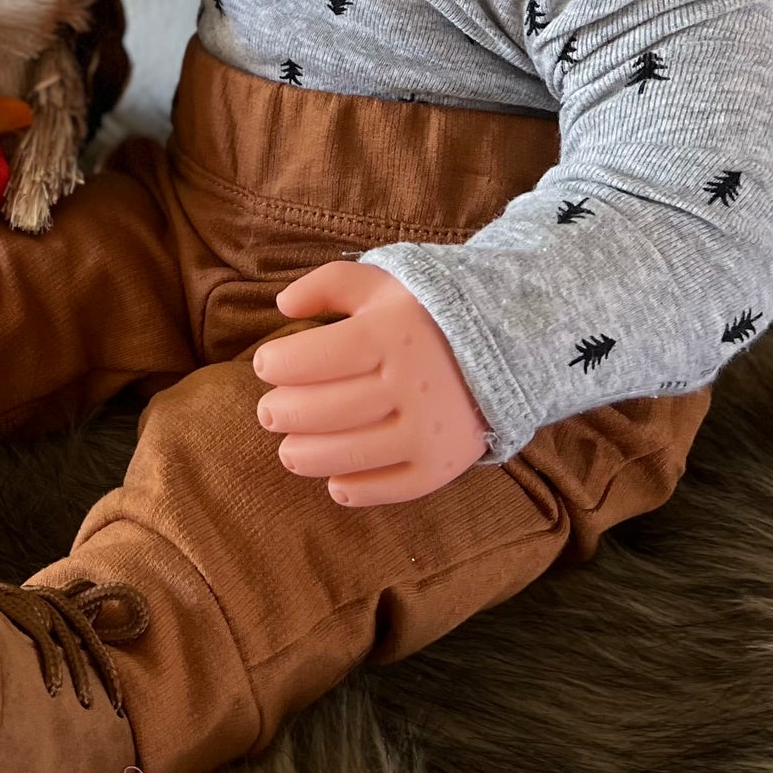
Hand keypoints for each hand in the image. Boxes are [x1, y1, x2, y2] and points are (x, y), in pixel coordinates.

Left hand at [252, 259, 488, 505]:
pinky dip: (356, 490)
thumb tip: (282, 305)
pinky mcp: (444, 464)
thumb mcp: (381, 282)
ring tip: (289, 450)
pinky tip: (334, 482)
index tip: (264, 366)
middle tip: (269, 412)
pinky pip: (392, 488)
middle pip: (328, 410)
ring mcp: (430, 428)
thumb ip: (327, 284)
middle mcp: (413, 383)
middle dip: (285, 413)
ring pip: (351, 454)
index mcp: (394, 333)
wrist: (508, 345)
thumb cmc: (426, 312)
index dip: (280, 364)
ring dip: (307, 456)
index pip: (319, 356)